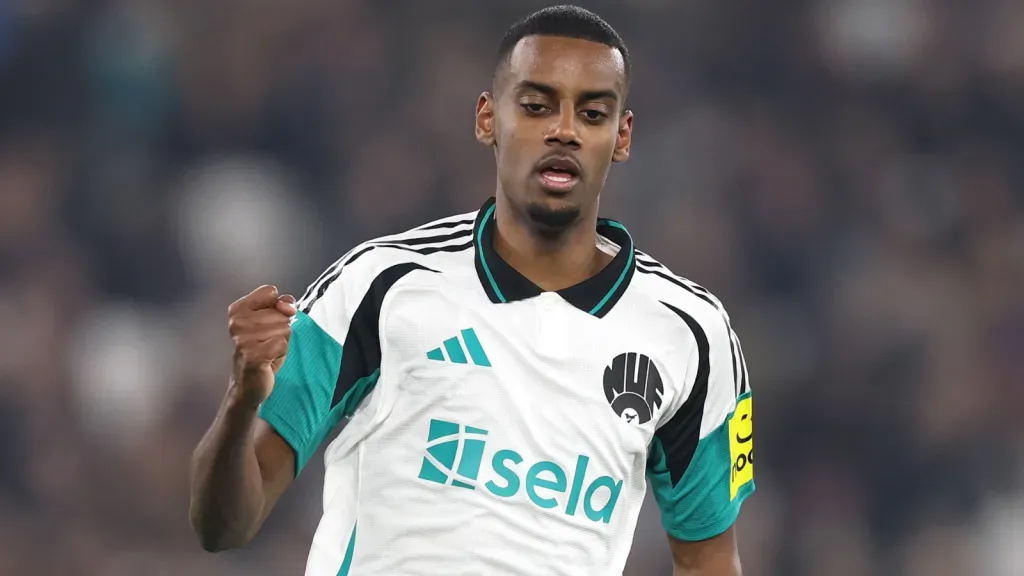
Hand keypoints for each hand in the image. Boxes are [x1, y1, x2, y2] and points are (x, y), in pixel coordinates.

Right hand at [227, 285, 297, 405]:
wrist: (249, 383)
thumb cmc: (263, 349)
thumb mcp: (274, 321)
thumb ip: (283, 305)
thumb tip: (288, 306)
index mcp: (238, 309)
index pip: (270, 291)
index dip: (278, 307)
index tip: (268, 322)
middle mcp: (236, 322)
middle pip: (281, 313)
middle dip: (281, 329)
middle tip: (267, 342)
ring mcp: (243, 339)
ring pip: (284, 328)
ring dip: (281, 342)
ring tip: (267, 351)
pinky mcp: (252, 355)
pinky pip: (282, 343)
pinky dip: (281, 352)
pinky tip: (269, 359)